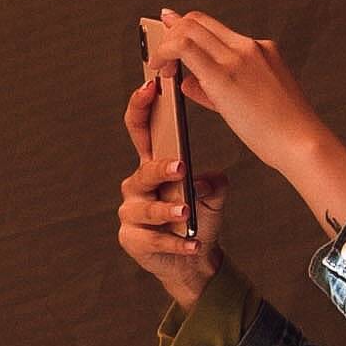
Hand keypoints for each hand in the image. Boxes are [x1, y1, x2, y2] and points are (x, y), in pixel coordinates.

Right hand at [115, 69, 219, 307]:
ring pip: (146, 208)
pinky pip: (151, 238)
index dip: (140, 107)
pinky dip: (175, 241)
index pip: (140, 129)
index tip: (150, 88)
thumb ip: (213, 181)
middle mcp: (137, 185)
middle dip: (161, 169)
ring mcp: (131, 212)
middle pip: (143, 171)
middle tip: (181, 168)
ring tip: (187, 211)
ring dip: (168, 209)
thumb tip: (204, 182)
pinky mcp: (131, 239)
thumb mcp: (214, 194)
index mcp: (152, 164)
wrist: (196, 258)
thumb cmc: (200, 216)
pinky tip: (193, 243)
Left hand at [143, 10, 345, 232]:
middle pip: (199, 21)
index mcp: (263, 50)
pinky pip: (185, 48)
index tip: (172, 29)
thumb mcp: (252, 100)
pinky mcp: (224, 74)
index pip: (216, 28)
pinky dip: (166, 52)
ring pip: (189, 28)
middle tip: (159, 52)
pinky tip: (160, 69)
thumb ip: (217, 88)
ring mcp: (238, 57)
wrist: (302, 142)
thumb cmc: (282, 130)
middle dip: (172, 31)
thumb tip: (189, 82)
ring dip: (167, 43)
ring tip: (160, 66)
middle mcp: (249, 47)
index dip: (188, 26)